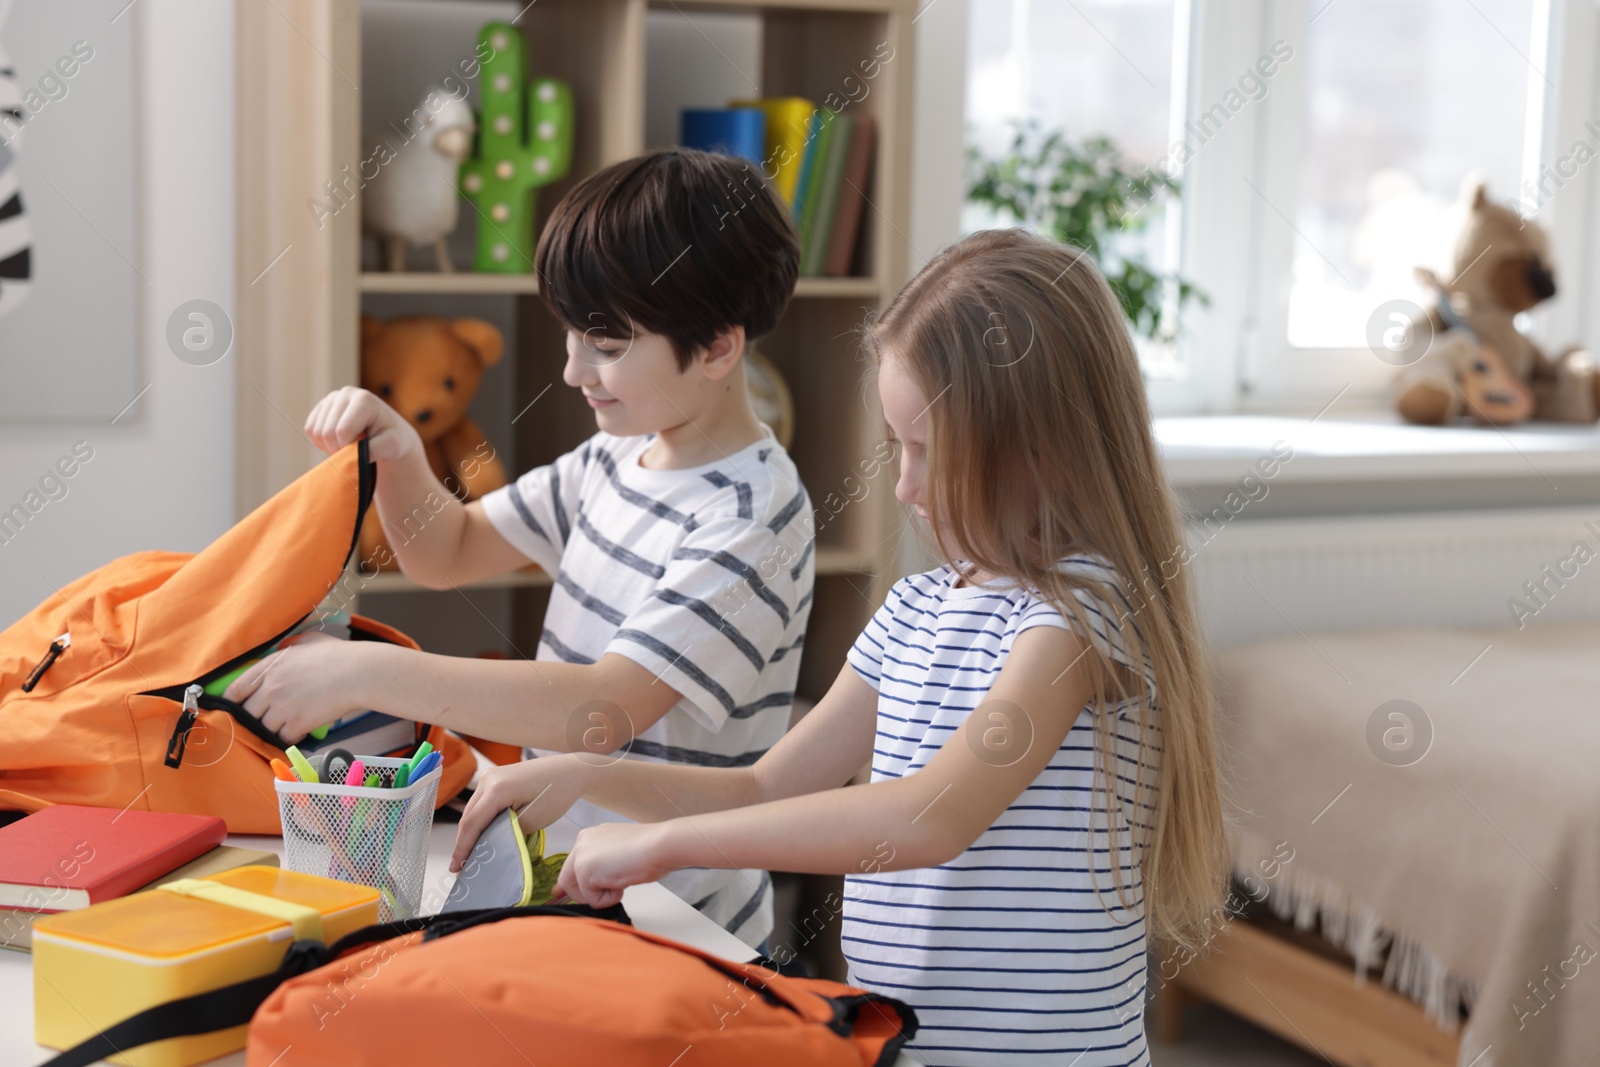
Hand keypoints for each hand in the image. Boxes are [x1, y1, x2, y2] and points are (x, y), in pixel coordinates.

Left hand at [224, 631, 372, 744]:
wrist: (358, 673)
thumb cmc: (338, 654)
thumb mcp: (309, 641)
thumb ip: (290, 645)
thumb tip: (283, 647)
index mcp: (270, 666)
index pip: (236, 689)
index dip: (231, 701)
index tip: (234, 707)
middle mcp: (271, 688)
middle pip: (247, 713)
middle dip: (253, 718)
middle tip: (263, 719)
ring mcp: (282, 707)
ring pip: (263, 728)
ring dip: (272, 728)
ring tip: (284, 725)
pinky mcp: (297, 723)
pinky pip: (283, 738)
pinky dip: (290, 737)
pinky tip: (300, 731)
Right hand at [303, 386, 421, 463]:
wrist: (389, 433)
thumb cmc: (393, 439)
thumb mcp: (392, 445)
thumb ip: (375, 449)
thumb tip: (353, 454)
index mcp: (364, 399)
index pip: (342, 431)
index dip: (347, 449)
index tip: (361, 453)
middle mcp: (346, 393)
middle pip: (326, 431)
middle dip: (338, 449)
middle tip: (354, 451)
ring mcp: (332, 398)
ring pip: (315, 431)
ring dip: (329, 446)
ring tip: (349, 445)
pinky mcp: (322, 407)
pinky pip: (310, 430)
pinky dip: (321, 442)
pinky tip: (339, 441)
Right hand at [450, 755, 591, 872]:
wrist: (571, 771)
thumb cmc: (557, 794)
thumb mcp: (532, 820)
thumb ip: (507, 834)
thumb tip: (488, 846)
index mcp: (496, 788)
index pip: (472, 823)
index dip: (462, 848)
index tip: (456, 868)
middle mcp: (488, 779)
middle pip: (468, 817)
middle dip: (463, 843)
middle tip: (460, 868)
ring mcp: (490, 776)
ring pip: (472, 810)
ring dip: (470, 833)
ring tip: (468, 857)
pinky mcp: (495, 778)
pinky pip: (481, 803)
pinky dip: (479, 821)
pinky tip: (480, 837)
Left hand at [553, 821, 676, 909]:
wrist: (658, 846)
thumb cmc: (651, 848)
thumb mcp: (620, 853)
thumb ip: (605, 863)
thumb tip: (599, 880)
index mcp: (591, 836)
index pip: (573, 864)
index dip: (574, 884)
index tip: (561, 894)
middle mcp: (582, 842)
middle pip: (567, 879)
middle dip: (585, 893)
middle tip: (603, 894)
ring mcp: (581, 856)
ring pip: (579, 891)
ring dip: (601, 895)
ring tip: (621, 880)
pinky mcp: (584, 871)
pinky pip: (592, 899)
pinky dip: (609, 898)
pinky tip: (622, 882)